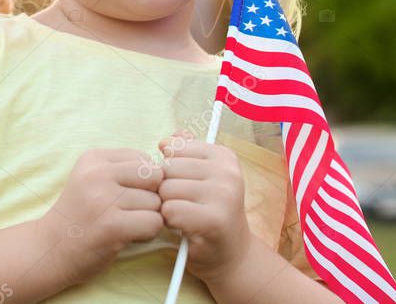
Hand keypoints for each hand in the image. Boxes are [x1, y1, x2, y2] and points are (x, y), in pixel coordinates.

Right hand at [38, 148, 164, 287]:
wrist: (51, 248)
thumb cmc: (80, 214)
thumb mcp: (92, 179)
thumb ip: (123, 170)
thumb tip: (169, 171)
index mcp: (93, 158)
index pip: (143, 158)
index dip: (143, 180)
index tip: (123, 194)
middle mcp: (97, 174)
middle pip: (154, 176)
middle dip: (151, 195)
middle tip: (131, 210)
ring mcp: (103, 199)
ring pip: (157, 203)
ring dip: (148, 217)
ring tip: (124, 224)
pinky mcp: (112, 226)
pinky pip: (154, 223)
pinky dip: (147, 233)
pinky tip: (127, 236)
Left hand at [157, 129, 252, 283]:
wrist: (230, 254)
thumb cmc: (206, 211)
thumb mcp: (198, 176)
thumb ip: (184, 152)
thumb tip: (166, 141)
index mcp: (224, 156)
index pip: (173, 148)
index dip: (170, 169)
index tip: (186, 184)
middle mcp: (228, 172)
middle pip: (166, 168)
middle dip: (166, 188)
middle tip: (185, 204)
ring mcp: (224, 195)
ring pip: (165, 189)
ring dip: (166, 205)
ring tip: (185, 215)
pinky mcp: (214, 219)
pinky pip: (169, 210)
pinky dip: (170, 220)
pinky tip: (185, 226)